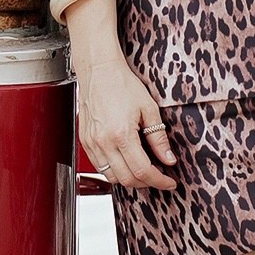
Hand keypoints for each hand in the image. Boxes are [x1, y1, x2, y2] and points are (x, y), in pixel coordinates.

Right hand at [72, 39, 177, 191]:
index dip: (159, 181)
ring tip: (143, 170)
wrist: (98, 71)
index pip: (142, 170)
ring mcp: (92, 143)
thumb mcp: (149, 109)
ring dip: (129, 179)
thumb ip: (159, 138)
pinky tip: (126, 162)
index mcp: (121, 134)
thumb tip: (168, 159)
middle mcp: (103, 142)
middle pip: (126, 179)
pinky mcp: (86, 142)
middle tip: (159, 177)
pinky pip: (100, 167)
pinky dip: (114, 171)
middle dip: (146, 183)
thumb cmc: (121, 84)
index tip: (169, 182)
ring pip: (111, 177)